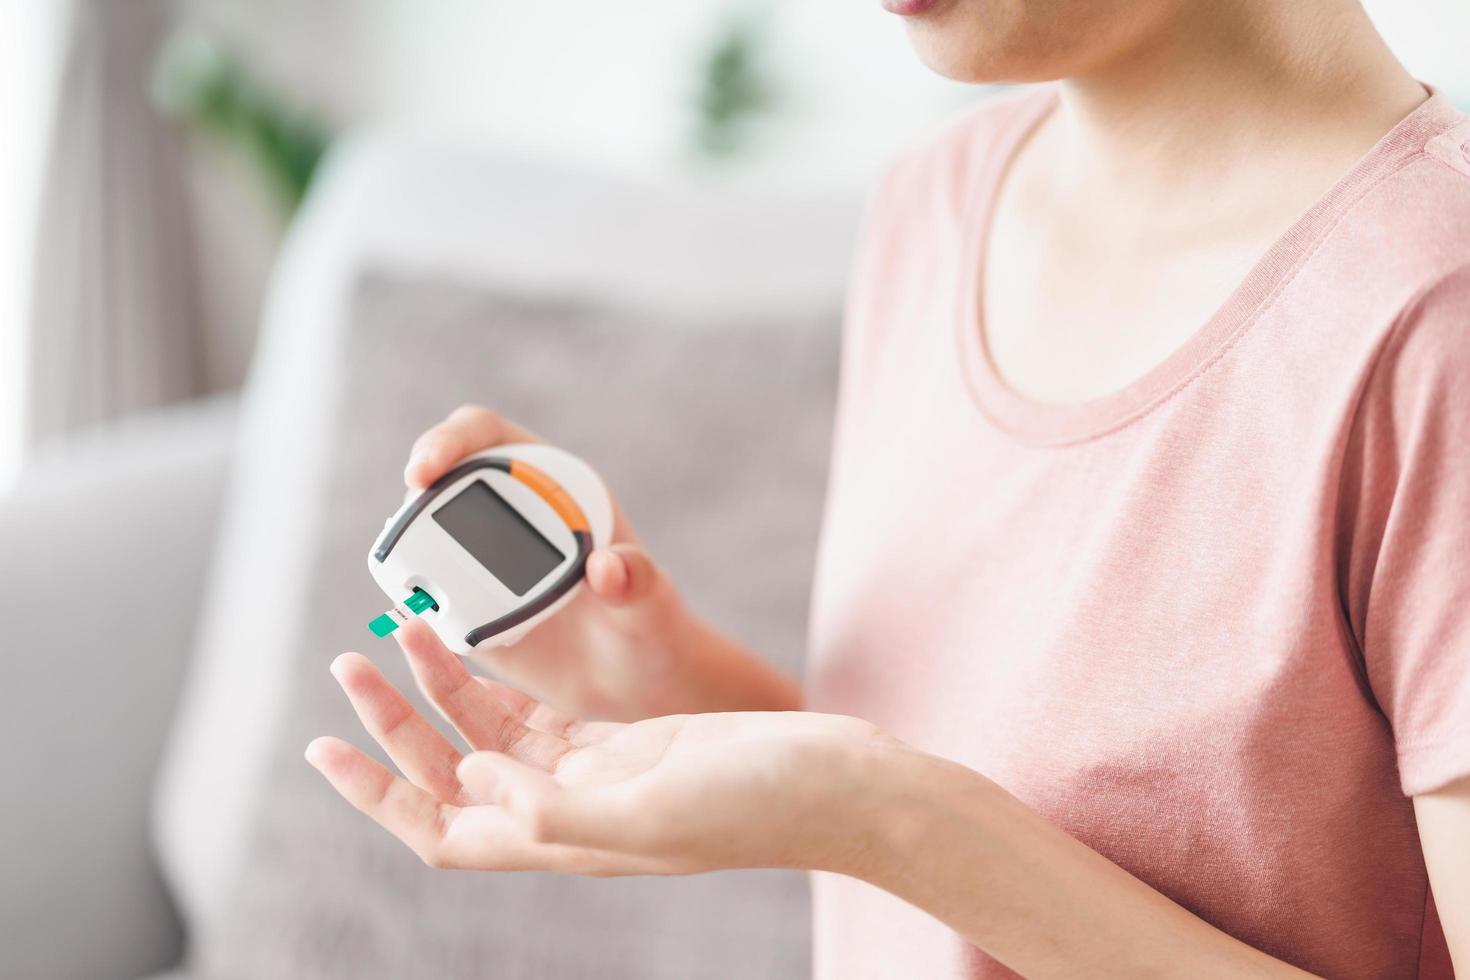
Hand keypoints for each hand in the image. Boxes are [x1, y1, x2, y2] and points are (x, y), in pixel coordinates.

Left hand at [307, 623, 901, 874]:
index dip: (376, 797)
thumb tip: (473, 780)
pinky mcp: (624, 739)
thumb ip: (557, 805)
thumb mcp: (655, 808)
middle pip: (450, 776)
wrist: (835, 781)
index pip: (440, 830)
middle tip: (350, 662)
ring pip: (489, 737)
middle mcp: (567, 812)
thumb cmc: (760, 801)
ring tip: (398, 634)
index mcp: (565, 839)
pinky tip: (469, 650)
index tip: (325, 749)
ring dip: (438, 692)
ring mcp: (595, 775)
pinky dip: (495, 681)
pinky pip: (536, 714)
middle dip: (394, 724)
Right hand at [401, 405, 795, 718]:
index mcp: (554, 486)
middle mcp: (508, 512)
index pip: (488, 439)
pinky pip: (425, 598)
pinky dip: (412, 606)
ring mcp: (479, 560)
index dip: (450, 441)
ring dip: (408, 555)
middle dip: (416, 499)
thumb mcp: (651, 606)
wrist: (632, 684)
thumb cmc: (649, 629)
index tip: (427, 468)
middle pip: (440, 482)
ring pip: (423, 539)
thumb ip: (638, 582)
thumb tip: (608, 566)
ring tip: (416, 587)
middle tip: (406, 529)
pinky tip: (418, 624)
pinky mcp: (463, 609)